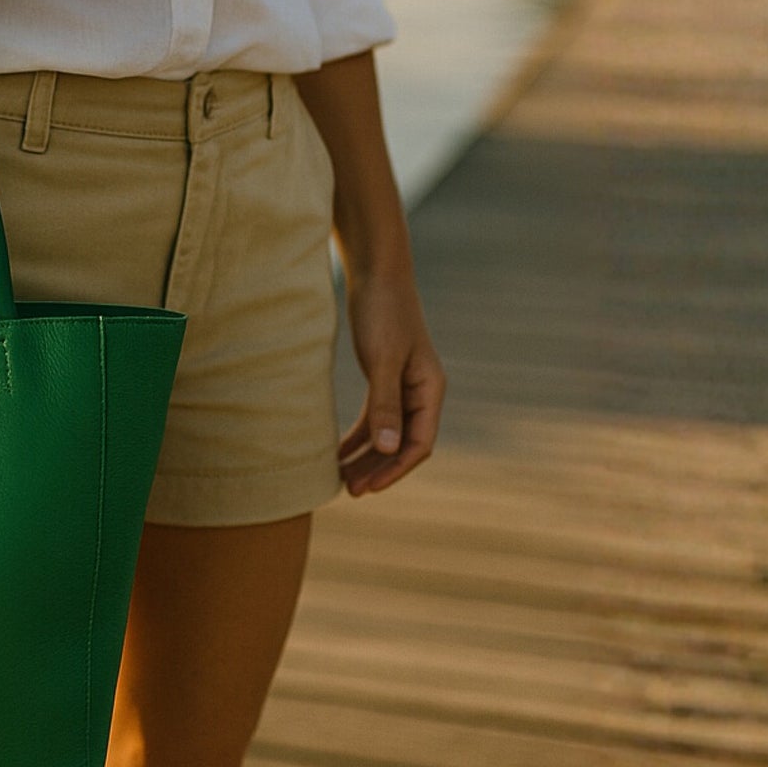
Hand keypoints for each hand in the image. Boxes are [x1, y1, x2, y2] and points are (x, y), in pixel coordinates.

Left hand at [338, 268, 444, 495]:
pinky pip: (373, 417)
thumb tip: (388, 447)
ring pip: (386, 433)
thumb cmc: (384, 312)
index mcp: (430, 389)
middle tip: (350, 492)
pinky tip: (337, 451)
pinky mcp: (384, 377)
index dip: (395, 468)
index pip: (419, 443)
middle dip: (378, 468)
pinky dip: (357, 436)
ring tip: (342, 480)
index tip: (369, 488)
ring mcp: (403, 386)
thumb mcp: (383, 360)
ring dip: (367, 456)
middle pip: (402, 443)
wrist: (376, 274)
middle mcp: (421, 392)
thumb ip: (385, 404)